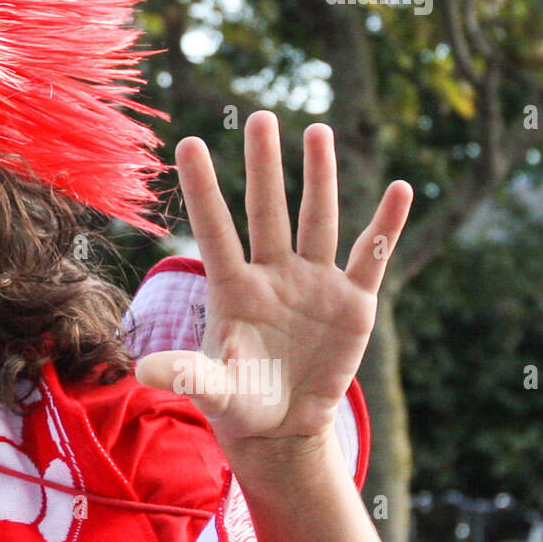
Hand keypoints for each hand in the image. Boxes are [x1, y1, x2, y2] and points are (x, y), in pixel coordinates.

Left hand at [136, 111, 412, 450]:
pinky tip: (400, 190)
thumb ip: (185, 374)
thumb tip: (142, 370)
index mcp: (233, 288)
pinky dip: (386, 226)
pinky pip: (370, 257)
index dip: (203, 189)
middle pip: (268, 211)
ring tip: (318, 130)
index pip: (214, 230)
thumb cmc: (238, 401)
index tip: (189, 142)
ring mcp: (314, 283)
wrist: (283, 425)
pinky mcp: (353, 303)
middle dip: (265, 166)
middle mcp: (273, 274)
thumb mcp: (212, 390)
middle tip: (263, 116)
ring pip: (318, 219)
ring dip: (320, 177)